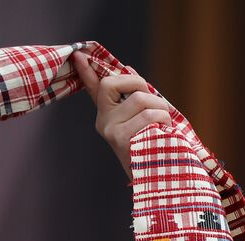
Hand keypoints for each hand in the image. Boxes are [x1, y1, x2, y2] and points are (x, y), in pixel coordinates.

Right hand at [71, 51, 170, 179]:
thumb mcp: (145, 124)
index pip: (93, 89)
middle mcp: (104, 122)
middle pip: (119, 84)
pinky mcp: (122, 139)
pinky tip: (165, 137)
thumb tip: (129, 70)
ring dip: (163, 110)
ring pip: (142, 99)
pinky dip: (165, 122)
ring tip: (166, 128)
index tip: (79, 54)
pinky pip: (150, 116)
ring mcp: (111, 130)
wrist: (158, 183)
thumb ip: (135, 100)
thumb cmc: (154, 151)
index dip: (86, 71)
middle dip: (145, 88)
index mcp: (107, 116)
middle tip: (160, 108)